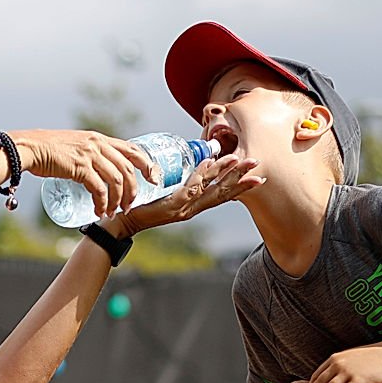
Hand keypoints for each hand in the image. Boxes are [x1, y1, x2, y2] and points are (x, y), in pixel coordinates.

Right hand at [14, 129, 157, 219]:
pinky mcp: (80, 168)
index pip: (132, 149)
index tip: (153, 179)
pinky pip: (99, 189)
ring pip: (117, 181)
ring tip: (113, 212)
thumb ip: (89, 154)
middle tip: (129, 206)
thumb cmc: (48, 150)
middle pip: (128, 168)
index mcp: (99, 139)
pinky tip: (99, 211)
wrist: (29, 148)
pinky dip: (103, 203)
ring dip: (118, 200)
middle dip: (133, 190)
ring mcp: (90, 155)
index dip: (147, 164)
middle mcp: (98, 144)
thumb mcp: (75, 146)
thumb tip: (99, 170)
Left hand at [115, 155, 264, 235]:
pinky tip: (209, 163)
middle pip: (222, 192)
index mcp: (192, 206)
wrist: (123, 222)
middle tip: (257, 164)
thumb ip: (180, 185)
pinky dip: (201, 175)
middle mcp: (192, 209)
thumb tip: (193, 166)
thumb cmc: (142, 207)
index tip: (258, 177)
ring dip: (225, 173)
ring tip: (239, 160)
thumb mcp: (165, 195)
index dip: (240, 186)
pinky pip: (191, 188)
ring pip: (210, 189)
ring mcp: (184, 208)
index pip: (221, 195)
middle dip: (240, 177)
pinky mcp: (173, 205)